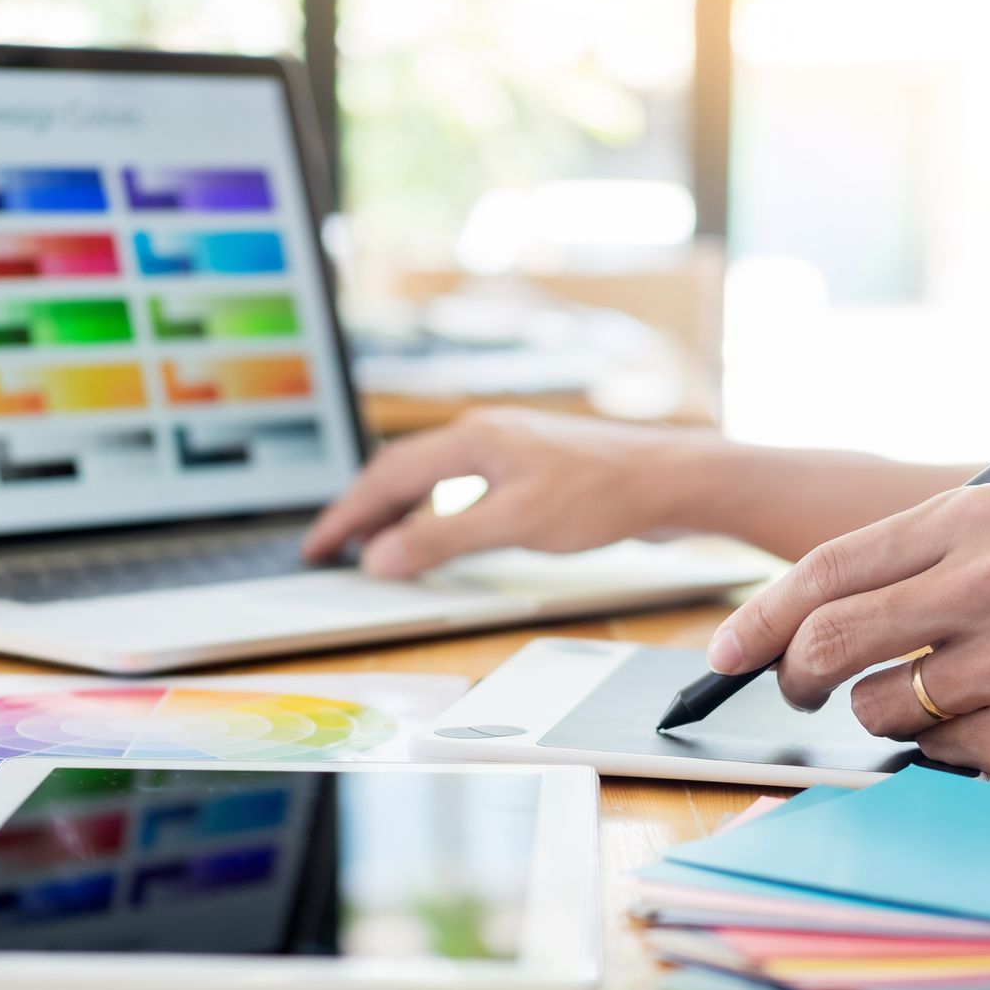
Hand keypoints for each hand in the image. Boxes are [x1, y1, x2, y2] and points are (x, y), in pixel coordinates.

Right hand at [303, 408, 705, 577]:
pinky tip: (439, 533)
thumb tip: (379, 556)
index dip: (347, 514)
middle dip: (362, 510)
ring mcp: (509, 448)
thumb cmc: (603, 493)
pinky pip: (461, 486)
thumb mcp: (512, 525)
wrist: (672, 479)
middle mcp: (485, 434)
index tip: (318, 545)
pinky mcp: (532, 467)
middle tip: (330, 546)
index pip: (388, 476)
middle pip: (402, 471)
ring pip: (432, 477)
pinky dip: (434, 511)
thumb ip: (441, 540)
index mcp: (472, 438)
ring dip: (397, 511)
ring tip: (374, 545)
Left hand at [709, 485, 989, 788]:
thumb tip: (768, 628)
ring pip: (873, 706)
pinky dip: (941, 746)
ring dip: (885, 712)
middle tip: (796, 688)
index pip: (827, 570)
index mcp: (976, 519)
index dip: (759, 618)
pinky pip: (929, 752)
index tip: (722, 653)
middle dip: (793, 675)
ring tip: (948, 692)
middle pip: (830, 640)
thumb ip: (893, 569)